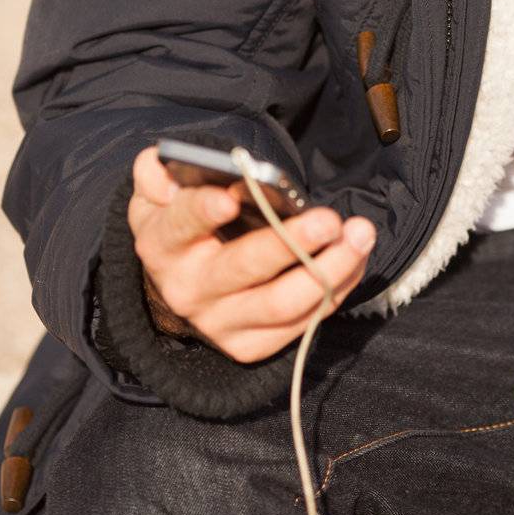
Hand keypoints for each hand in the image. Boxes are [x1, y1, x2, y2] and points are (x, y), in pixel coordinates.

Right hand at [127, 144, 376, 363]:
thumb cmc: (183, 225)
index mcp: (164, 245)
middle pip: (242, 268)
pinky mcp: (250, 345)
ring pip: (282, 304)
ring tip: (360, 235)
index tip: (231, 195)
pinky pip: (302, 321)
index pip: (181, 226)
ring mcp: (222, 323)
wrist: (182, 285)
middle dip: (290, 243)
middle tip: (329, 220)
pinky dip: (336, 288)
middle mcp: (189, 290)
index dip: (203, 211)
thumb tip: (163, 169)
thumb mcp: (157, 195)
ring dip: (329, 270)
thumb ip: (154, 174)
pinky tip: (356, 257)